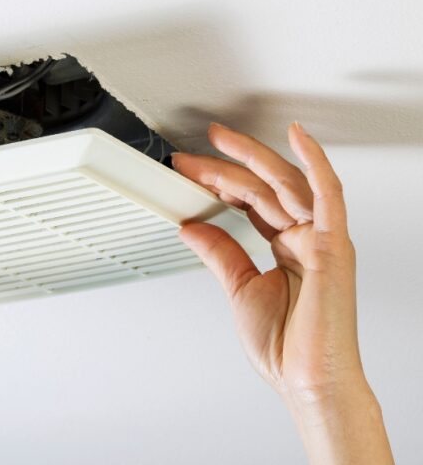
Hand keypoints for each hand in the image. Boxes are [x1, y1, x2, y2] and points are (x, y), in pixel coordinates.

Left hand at [173, 122, 392, 463]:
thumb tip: (192, 226)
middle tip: (191, 155)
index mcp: (288, 247)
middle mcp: (306, 238)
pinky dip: (315, 163)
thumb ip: (220, 253)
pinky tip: (296, 137)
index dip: (219, 182)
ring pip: (286, 184)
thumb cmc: (287, 347)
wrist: (308, 382)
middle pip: (263, 188)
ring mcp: (321, 239)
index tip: (188, 173)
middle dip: (225, 167)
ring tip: (218, 141)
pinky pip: (328, 196)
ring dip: (251, 159)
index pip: (251, 200)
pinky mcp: (333, 246)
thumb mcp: (240, 289)